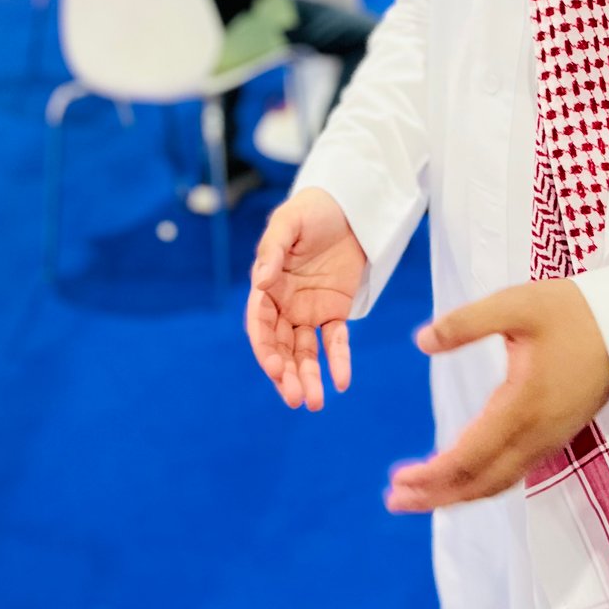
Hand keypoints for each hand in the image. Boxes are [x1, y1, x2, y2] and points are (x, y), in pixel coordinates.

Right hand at [246, 189, 366, 411]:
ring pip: (305, 352)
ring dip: (308, 377)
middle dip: (286, 374)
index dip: (265, 349)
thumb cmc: (310, 211)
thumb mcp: (288, 223)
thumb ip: (272, 250)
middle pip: (282, 347)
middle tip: (295, 399)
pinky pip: (335, 341)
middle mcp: (284, 304)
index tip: (276, 369)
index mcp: (266, 286)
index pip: (261, 325)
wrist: (347, 205)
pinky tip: (342, 381)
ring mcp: (309, 310)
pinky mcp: (335, 311)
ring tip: (315, 403)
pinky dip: (338, 361)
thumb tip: (261, 281)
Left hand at [386, 280, 608, 512]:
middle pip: (482, 482)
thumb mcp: (517, 305)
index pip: (470, 457)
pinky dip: (482, 482)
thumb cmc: (575, 313)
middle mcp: (537, 434)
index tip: (398, 481)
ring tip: (421, 494)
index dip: (433, 474)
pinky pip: (514, 472)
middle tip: (395, 500)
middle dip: (437, 495)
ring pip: (499, 481)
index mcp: (523, 407)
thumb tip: (423, 341)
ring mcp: (550, 439)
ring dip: (458, 493)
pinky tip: (463, 474)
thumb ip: (467, 323)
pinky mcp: (557, 434)